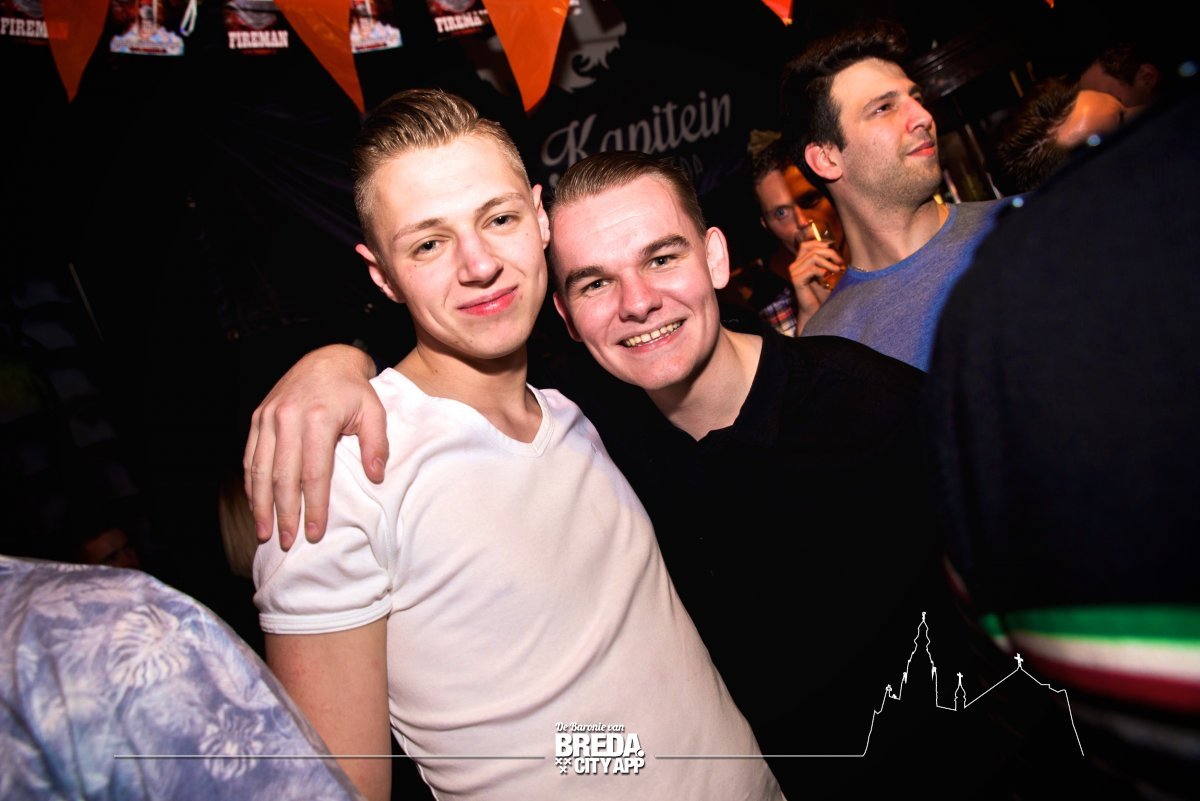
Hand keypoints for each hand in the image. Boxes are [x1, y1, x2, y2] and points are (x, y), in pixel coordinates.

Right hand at [243, 344, 384, 548]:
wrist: (326, 359)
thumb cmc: (354, 391)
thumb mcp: (374, 411)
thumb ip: (377, 444)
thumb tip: (375, 476)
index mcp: (319, 418)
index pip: (314, 473)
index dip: (314, 507)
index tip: (315, 533)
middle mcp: (288, 417)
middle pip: (283, 476)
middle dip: (284, 513)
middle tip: (287, 541)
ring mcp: (269, 417)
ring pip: (259, 469)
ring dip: (260, 505)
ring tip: (264, 533)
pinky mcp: (258, 417)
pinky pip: (250, 456)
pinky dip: (250, 484)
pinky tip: (255, 505)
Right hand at [787, 238, 844, 332]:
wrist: (817, 311)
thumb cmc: (823, 293)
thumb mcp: (827, 273)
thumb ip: (827, 260)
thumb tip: (836, 245)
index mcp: (800, 262)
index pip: (807, 244)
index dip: (821, 244)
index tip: (835, 252)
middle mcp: (795, 265)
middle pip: (813, 249)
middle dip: (830, 253)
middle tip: (840, 263)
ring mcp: (794, 272)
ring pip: (813, 257)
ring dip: (829, 263)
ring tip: (837, 270)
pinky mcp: (796, 280)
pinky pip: (812, 269)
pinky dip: (823, 271)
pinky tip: (827, 278)